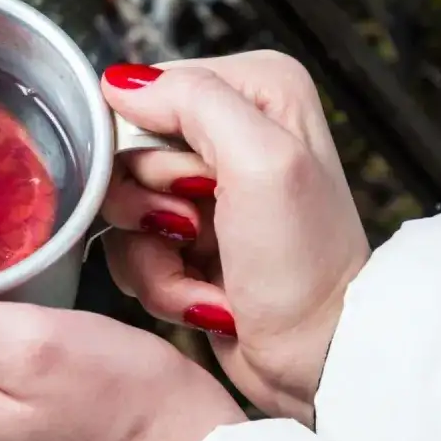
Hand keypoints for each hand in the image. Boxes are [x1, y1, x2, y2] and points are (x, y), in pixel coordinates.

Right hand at [99, 51, 369, 425]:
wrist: (320, 356)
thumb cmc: (305, 267)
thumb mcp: (262, 162)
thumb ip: (194, 101)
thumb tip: (121, 83)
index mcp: (254, 90)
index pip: (146, 93)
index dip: (148, 147)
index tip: (194, 186)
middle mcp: (229, 129)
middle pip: (125, 151)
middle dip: (149, 204)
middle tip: (196, 228)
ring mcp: (204, 186)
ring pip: (120, 205)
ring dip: (152, 252)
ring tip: (204, 267)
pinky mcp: (185, 235)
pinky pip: (128, 247)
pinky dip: (159, 279)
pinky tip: (203, 292)